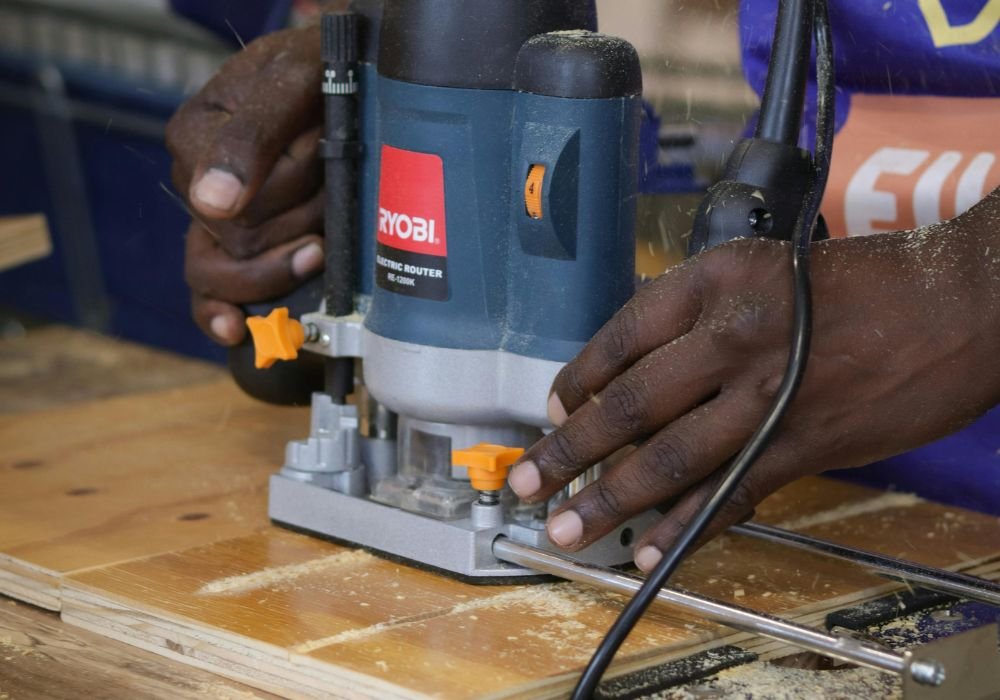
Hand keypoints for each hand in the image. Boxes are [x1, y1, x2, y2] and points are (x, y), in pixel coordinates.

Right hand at [166, 25, 325, 344]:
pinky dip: (220, 315)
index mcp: (195, 140)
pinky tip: (234, 330)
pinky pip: (210, 294)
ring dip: (284, 262)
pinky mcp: (236, 245)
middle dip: (298, 221)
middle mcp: (199, 185)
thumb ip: (251, 135)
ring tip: (319, 241)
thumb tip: (215, 204)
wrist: (340, 78)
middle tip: (330, 185)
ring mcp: (216, 220)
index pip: (233, 205)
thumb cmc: (317, 72)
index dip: (288, 191)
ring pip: (226, 274)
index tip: (320, 154)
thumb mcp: (292, 81)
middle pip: (239, 244)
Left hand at [507, 194, 999, 570]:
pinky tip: (649, 547)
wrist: (958, 301)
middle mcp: (734, 334)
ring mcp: (769, 394)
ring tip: (567, 525)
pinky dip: (686, 525)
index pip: (621, 335)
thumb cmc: (864, 283)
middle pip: (630, 402)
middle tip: (529, 478)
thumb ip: (704, 319)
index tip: (554, 409)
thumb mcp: (767, 271)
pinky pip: (731, 492)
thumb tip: (642, 377)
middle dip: (571, 449)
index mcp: (717, 281)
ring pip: (671, 456)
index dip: (578, 378)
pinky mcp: (804, 443)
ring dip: (611, 498)